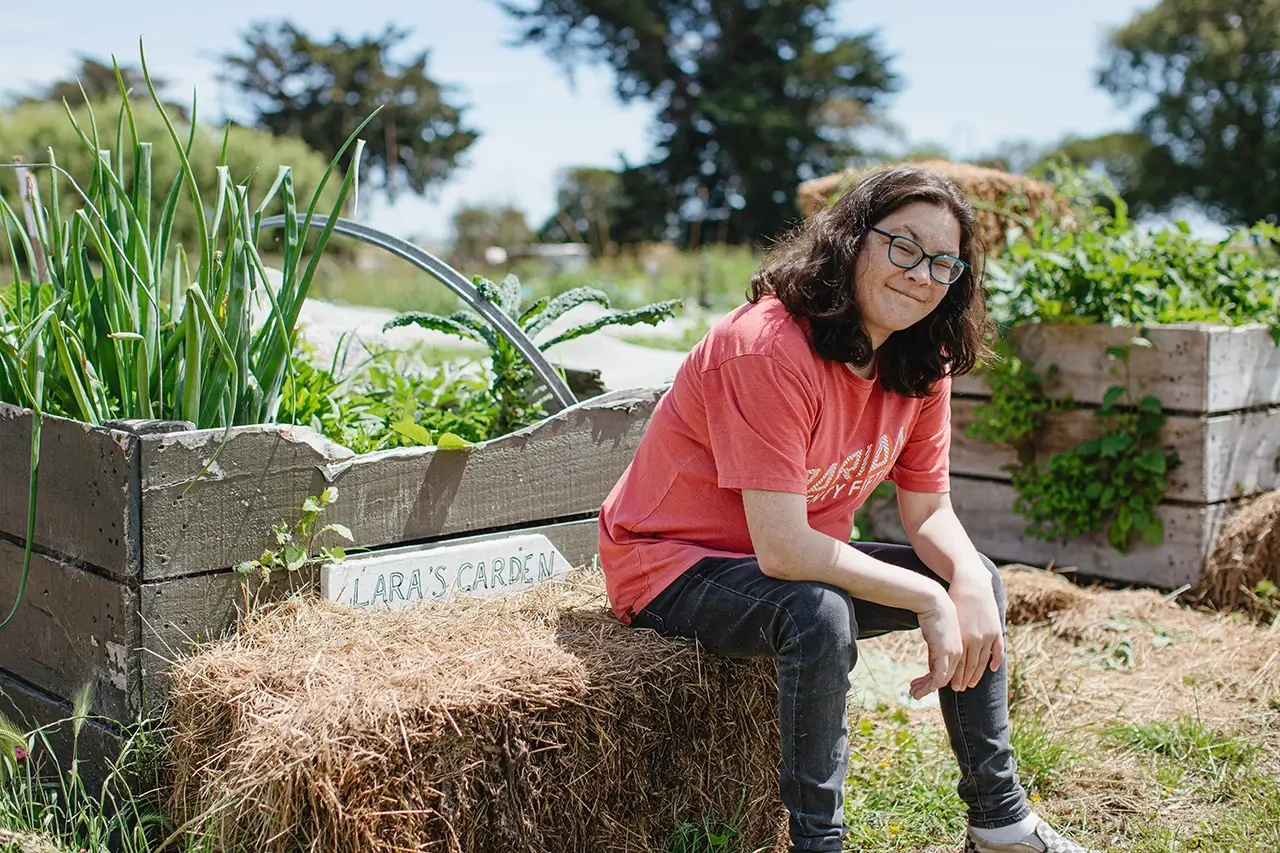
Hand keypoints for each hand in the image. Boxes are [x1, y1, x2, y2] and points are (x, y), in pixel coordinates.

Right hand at [911, 591, 961, 700]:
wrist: (933, 600)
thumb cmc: (933, 612)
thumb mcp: (935, 632)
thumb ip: (937, 647)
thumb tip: (933, 655)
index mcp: (958, 647)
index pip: (948, 670)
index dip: (935, 680)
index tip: (922, 685)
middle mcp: (958, 653)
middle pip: (946, 678)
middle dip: (929, 687)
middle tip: (916, 693)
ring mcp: (953, 654)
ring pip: (942, 681)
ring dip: (926, 688)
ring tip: (913, 693)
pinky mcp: (946, 654)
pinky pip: (939, 678)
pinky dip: (928, 685)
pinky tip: (916, 687)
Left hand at [946, 568, 1005, 691]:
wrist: (971, 584)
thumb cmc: (953, 601)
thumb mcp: (945, 622)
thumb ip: (941, 641)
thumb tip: (933, 661)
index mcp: (960, 637)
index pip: (958, 664)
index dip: (954, 676)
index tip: (951, 686)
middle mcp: (975, 639)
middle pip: (970, 666)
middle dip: (964, 679)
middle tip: (960, 689)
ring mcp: (987, 635)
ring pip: (983, 661)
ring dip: (978, 674)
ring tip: (972, 683)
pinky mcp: (995, 630)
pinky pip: (998, 650)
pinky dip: (996, 661)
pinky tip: (992, 669)